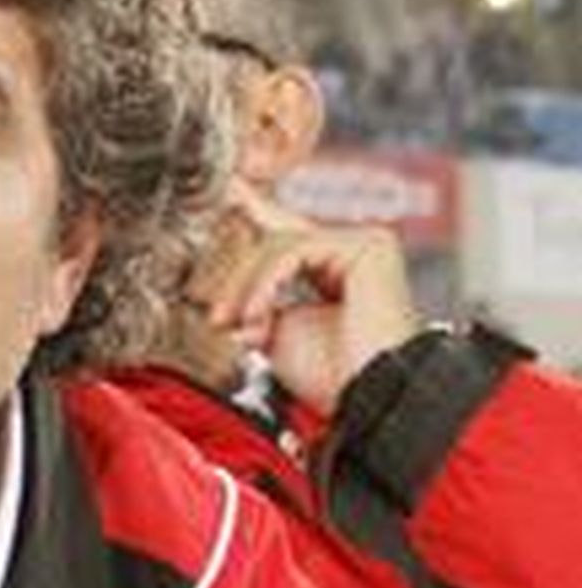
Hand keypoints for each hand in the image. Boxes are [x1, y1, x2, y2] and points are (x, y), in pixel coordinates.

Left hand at [192, 180, 417, 415]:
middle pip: (277, 243)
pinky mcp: (368, 244)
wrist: (366, 396)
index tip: (231, 190)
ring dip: (251, 289)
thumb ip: (258, 308)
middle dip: (241, 281)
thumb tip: (232, 306)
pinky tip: (260, 315)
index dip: (259, 209)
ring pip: (282, 246)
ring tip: (241, 325)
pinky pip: (295, 251)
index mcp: (338, 270)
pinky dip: (267, 284)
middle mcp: (356, 250)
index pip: (290, 234)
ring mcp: (366, 243)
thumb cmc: (334, 377)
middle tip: (219, 317)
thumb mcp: (280, 336)